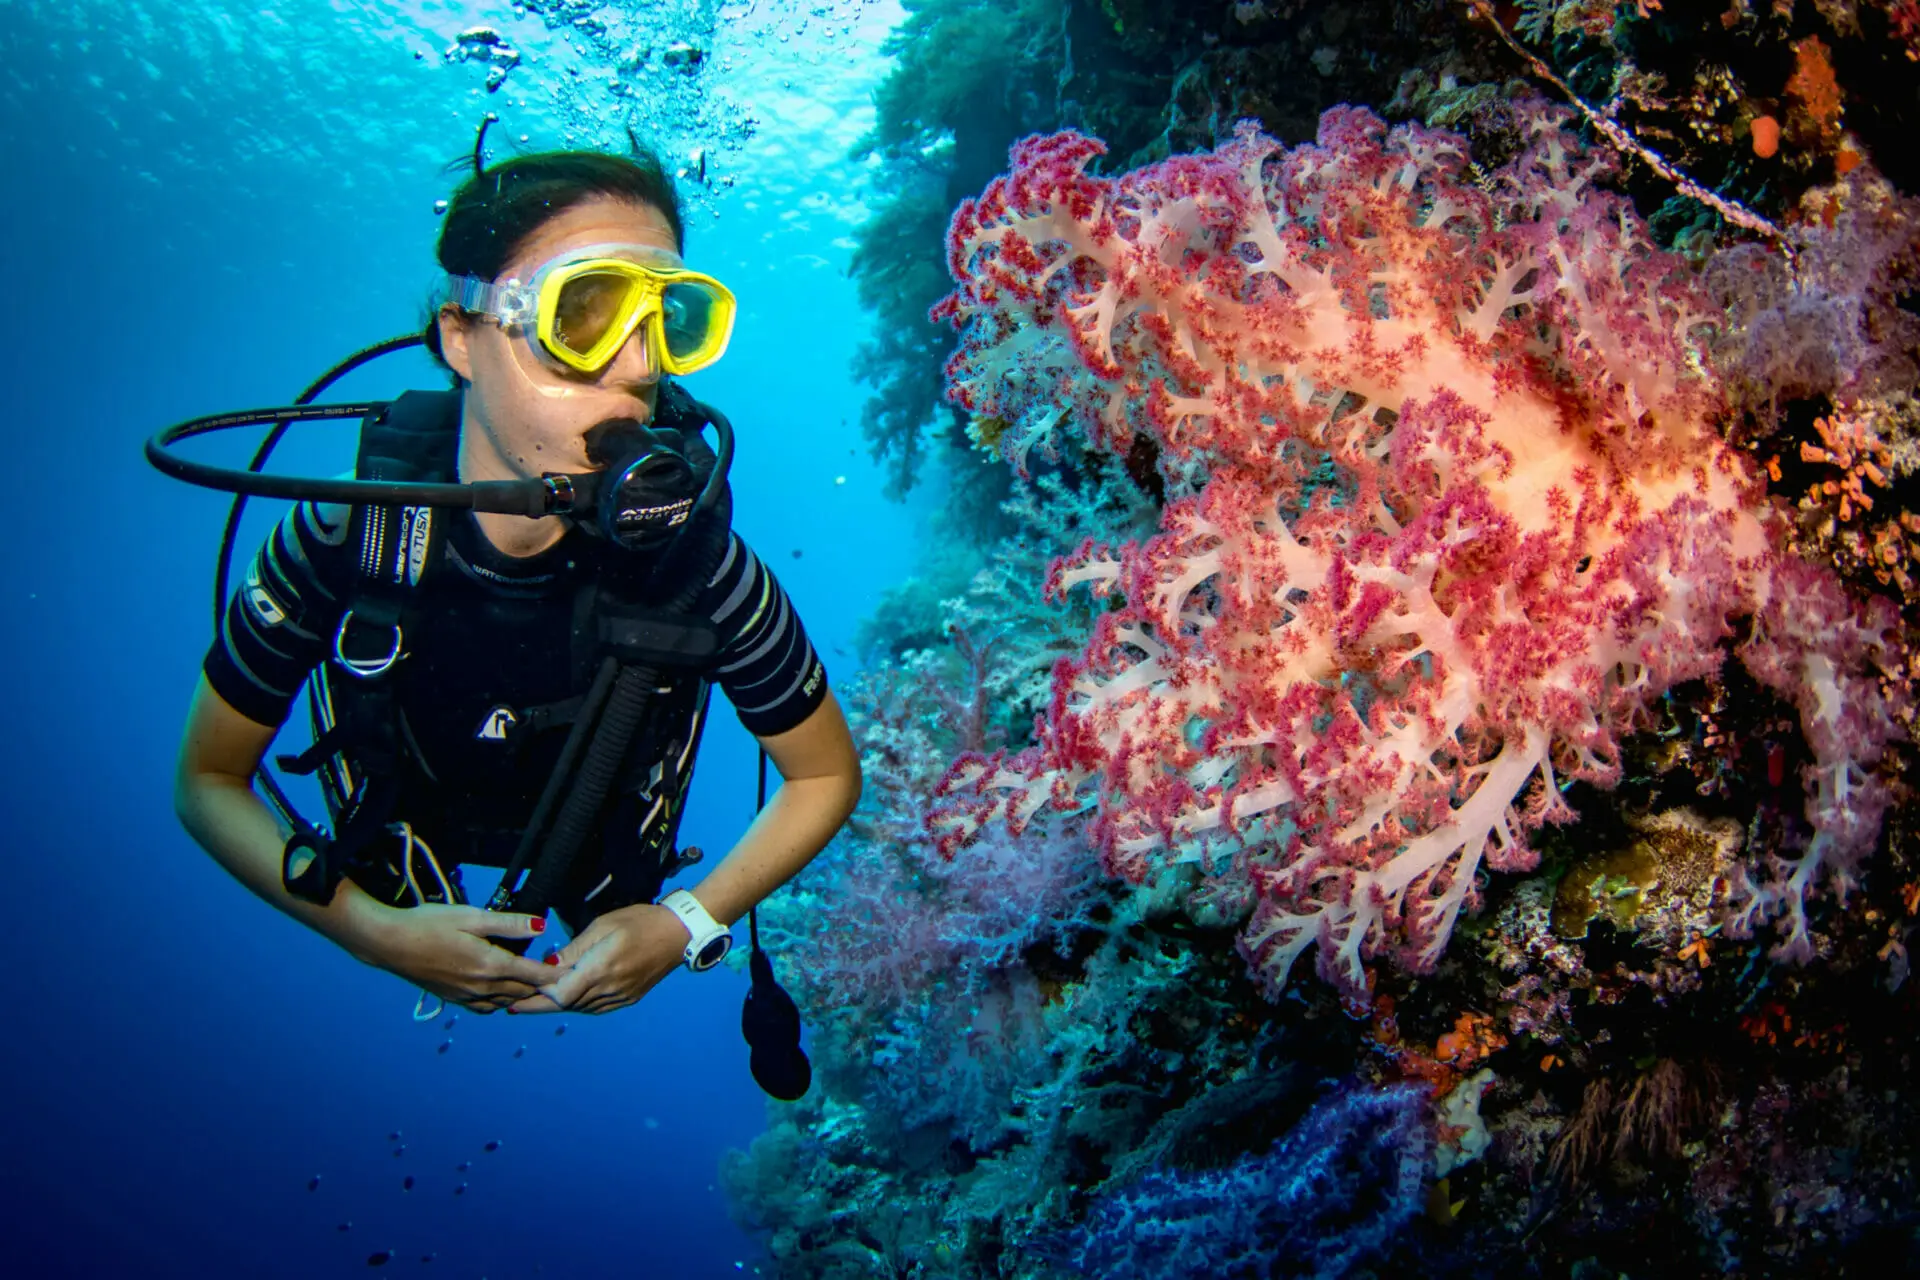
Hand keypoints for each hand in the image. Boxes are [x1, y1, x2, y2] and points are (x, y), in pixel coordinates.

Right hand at [357, 903, 554, 1013]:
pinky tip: (502, 990)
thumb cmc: (429, 923)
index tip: (572, 973)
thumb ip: (509, 924)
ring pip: (506, 1002)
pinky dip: (500, 1001)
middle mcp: (480, 986)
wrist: (389, 943)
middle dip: (543, 985)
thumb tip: (541, 926)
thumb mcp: (472, 916)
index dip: (555, 974)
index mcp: (489, 965)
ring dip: (522, 994)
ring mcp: (466, 996)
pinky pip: (486, 1008)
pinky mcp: (453, 999)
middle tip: (560, 977)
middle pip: (523, 991)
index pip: (533, 975)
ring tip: (536, 983)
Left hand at [507, 902, 686, 1014]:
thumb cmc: (640, 921)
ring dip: (557, 1006)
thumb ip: (574, 949)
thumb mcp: (603, 926)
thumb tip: (548, 966)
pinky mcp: (628, 998)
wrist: (679, 933)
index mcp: (602, 969)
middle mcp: (610, 988)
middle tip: (513, 1007)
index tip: (520, 989)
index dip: (539, 993)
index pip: (561, 994)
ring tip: (533, 1004)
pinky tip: (566, 1000)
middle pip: (566, 1005)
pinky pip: (596, 1008)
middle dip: (538, 1006)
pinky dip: (577, 1005)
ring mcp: (621, 996)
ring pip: (580, 1008)